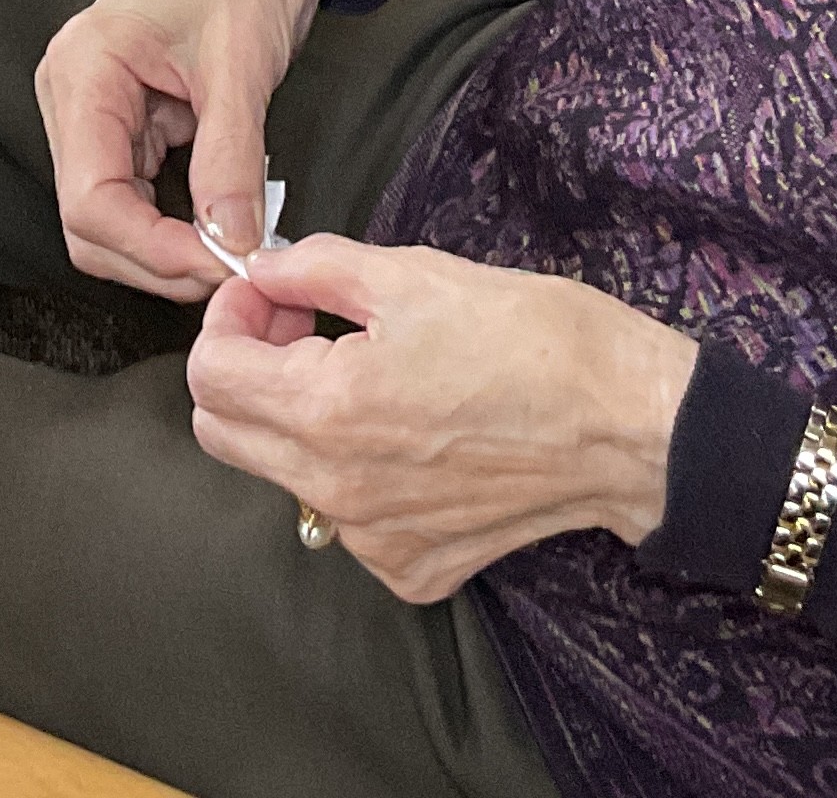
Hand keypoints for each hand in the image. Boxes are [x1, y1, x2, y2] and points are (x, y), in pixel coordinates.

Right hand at [37, 0, 390, 301]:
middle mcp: (75, 94)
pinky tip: (220, 223)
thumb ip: (230, 161)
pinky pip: (137, 195)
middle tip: (231, 268)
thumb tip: (231, 244)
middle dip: (156, 257)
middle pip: (89, 221)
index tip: (217, 266)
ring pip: (110, 219)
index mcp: (83, 69)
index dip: (149, 248)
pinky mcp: (128, 122)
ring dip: (167, 247)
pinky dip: (176, 222)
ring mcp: (97, 110)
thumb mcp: (242, 68)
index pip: (88, 197)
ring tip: (233, 250)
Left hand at [187, 235, 699, 603]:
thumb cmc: (535, 340)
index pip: (208, 374)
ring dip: (299, 419)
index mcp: (327, 410)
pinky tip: (414, 434)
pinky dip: (359, 473)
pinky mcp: (411, 568)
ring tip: (371, 374)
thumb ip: (314, 269)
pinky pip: (348, 519)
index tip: (275, 295)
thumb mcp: (413, 274)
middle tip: (307, 327)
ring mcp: (372, 540)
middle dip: (247, 367)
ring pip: (284, 475)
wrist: (628, 425)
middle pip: (225, 432)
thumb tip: (261, 268)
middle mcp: (336, 489)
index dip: (231, 317)